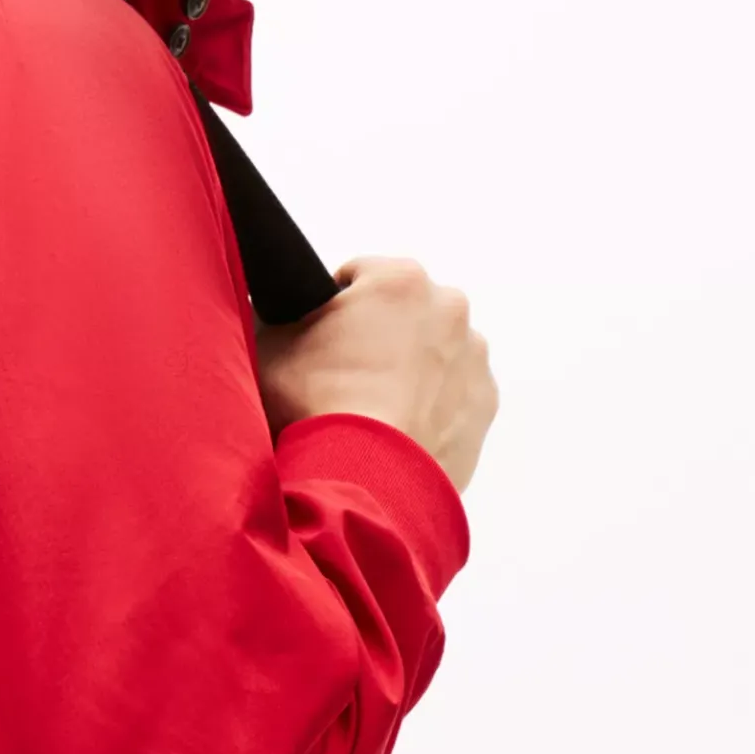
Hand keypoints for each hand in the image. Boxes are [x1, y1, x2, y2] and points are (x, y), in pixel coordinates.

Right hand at [254, 255, 498, 496]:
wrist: (365, 477)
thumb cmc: (318, 407)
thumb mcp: (271, 347)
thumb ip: (280, 317)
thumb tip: (280, 316)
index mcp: (398, 279)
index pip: (357, 276)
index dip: (331, 308)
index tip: (318, 338)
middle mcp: (447, 307)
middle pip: (403, 312)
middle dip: (378, 335)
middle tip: (342, 376)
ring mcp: (472, 356)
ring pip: (434, 351)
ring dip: (409, 369)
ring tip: (371, 409)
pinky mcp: (484, 402)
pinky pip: (453, 393)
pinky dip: (431, 404)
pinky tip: (397, 429)